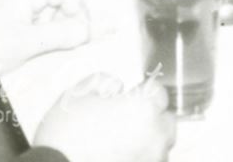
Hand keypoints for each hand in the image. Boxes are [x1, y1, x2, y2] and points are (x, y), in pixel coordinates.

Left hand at [0, 0, 89, 77]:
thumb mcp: (25, 45)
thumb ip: (59, 35)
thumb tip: (89, 30)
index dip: (79, 8)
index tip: (79, 33)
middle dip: (73, 7)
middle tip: (72, 32)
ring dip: (60, 16)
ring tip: (51, 40)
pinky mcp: (13, 5)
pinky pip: (41, 5)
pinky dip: (48, 20)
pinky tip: (40, 41)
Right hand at [36, 79, 175, 161]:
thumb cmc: (65, 135)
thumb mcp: (79, 92)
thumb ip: (104, 80)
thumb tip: (116, 88)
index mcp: (143, 109)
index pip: (159, 91)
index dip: (142, 89)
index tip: (131, 93)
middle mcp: (154, 138)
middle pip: (166, 121)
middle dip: (153, 115)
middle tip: (129, 116)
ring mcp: (148, 161)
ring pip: (160, 147)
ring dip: (148, 139)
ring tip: (123, 138)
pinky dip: (138, 156)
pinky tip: (119, 153)